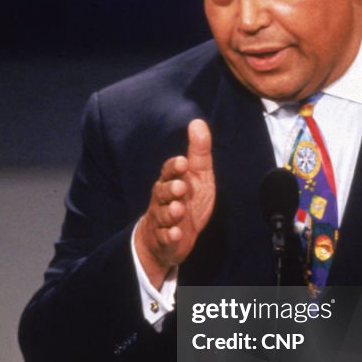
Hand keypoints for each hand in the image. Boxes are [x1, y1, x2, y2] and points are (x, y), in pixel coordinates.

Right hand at [135, 119, 214, 288]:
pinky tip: (176, 234)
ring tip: (179, 210)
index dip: (174, 168)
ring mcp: (162, 220)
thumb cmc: (186, 201)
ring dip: (170, 213)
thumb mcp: (198, 176)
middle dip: (170, 189)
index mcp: (171, 181)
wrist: (172, 236)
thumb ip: (199, 152)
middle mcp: (163, 199)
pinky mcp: (165, 239)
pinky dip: (169, 236)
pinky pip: (165, 238)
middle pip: (162, 192)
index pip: (169, 171)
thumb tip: (198, 122)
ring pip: (163, 215)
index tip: (183, 162)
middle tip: (181, 187)